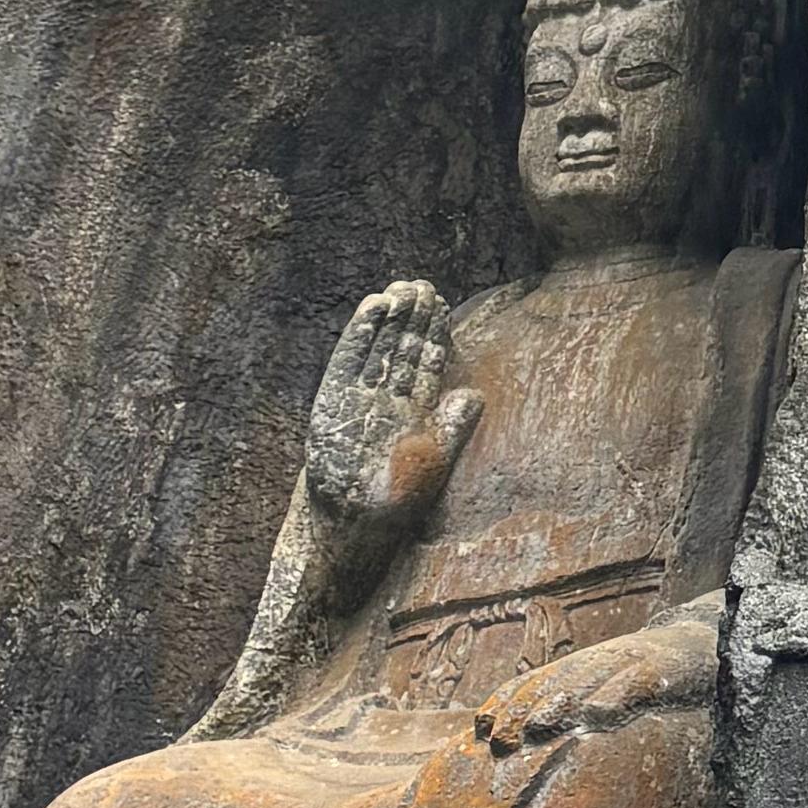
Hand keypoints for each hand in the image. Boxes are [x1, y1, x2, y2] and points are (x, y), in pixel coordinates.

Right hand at [307, 282, 478, 522]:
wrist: (350, 521)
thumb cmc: (397, 496)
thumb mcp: (434, 461)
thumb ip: (454, 428)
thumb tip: (474, 395)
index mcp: (416, 408)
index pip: (428, 362)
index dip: (435, 333)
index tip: (442, 305)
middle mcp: (388, 397)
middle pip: (403, 348)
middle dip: (414, 319)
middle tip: (423, 286)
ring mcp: (360, 396)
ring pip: (378, 348)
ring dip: (389, 319)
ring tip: (400, 289)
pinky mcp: (333, 399)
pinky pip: (348, 361)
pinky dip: (359, 335)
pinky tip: (371, 309)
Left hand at [474, 614, 714, 755]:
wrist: (707, 641)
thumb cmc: (651, 671)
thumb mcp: (608, 685)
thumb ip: (575, 704)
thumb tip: (529, 733)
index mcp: (584, 667)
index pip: (537, 681)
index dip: (508, 701)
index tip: (480, 728)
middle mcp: (600, 660)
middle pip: (555, 684)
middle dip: (523, 711)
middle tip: (498, 743)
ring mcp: (631, 662)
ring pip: (591, 681)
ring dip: (559, 704)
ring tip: (535, 728)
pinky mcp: (665, 669)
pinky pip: (638, 683)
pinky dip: (617, 696)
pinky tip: (599, 714)